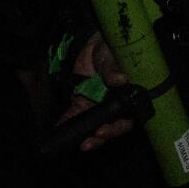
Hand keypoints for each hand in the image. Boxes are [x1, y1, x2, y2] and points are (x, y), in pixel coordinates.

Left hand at [57, 35, 133, 152]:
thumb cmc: (112, 50)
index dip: (117, 128)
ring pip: (93, 125)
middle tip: (90, 142)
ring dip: (85, 135)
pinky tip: (60, 128)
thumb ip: (115, 68)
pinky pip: (75, 115)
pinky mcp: (82, 102)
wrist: (95, 44)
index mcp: (128, 97)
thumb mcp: (115, 56)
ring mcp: (98, 105)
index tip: (103, 130)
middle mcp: (115, 105)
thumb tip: (119, 79)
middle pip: (110, 126)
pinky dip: (67, 122)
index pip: (126, 118)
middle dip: (100, 137)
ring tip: (78, 142)